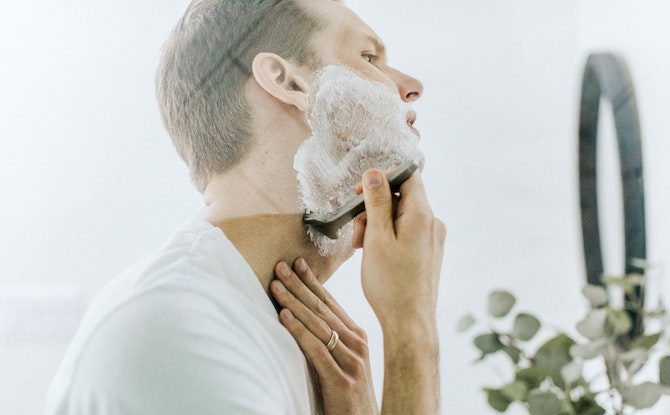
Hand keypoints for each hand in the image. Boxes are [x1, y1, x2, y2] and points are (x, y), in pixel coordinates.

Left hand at [271, 259, 378, 414]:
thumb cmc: (349, 396)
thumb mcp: (343, 362)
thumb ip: (330, 341)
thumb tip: (304, 319)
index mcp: (358, 337)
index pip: (331, 303)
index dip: (313, 282)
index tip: (297, 263)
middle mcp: (357, 344)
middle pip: (322, 309)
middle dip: (299, 286)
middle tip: (280, 266)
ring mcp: (351, 362)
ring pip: (318, 325)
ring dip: (294, 303)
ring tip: (276, 286)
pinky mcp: (341, 381)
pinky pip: (316, 349)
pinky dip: (298, 331)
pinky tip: (283, 317)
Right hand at [355, 169, 445, 328]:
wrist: (409, 322)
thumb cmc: (390, 284)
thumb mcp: (377, 237)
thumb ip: (377, 202)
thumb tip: (374, 173)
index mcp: (422, 215)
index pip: (408, 175)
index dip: (382, 178)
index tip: (360, 193)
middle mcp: (432, 223)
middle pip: (401, 197)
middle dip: (374, 208)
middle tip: (358, 232)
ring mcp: (432, 238)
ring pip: (400, 216)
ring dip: (377, 225)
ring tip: (363, 248)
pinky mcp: (428, 252)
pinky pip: (406, 232)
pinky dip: (387, 237)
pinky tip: (375, 255)